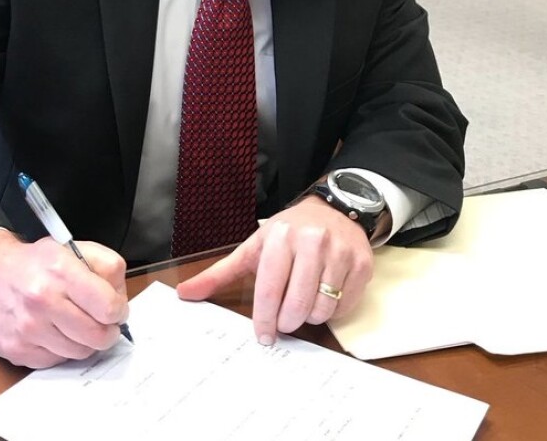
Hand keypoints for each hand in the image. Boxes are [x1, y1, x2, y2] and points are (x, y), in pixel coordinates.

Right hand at [0, 229, 128, 367]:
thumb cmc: (38, 262)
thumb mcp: (74, 248)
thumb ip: (106, 266)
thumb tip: (120, 300)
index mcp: (60, 270)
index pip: (108, 307)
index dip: (119, 310)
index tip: (116, 308)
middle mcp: (42, 300)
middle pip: (97, 336)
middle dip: (107, 331)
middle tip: (104, 323)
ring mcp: (27, 328)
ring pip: (79, 353)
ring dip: (84, 341)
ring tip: (77, 323)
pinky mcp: (16, 349)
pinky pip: (56, 361)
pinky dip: (61, 349)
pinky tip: (54, 330)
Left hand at [176, 197, 373, 344]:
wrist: (335, 210)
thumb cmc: (289, 233)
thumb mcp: (254, 247)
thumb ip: (220, 273)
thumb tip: (184, 293)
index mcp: (281, 237)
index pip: (269, 290)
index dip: (264, 320)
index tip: (263, 336)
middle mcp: (312, 242)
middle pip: (297, 305)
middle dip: (287, 322)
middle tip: (283, 320)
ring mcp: (340, 253)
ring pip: (322, 310)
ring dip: (310, 316)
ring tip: (304, 301)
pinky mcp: (361, 265)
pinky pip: (343, 306)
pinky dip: (332, 310)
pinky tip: (324, 294)